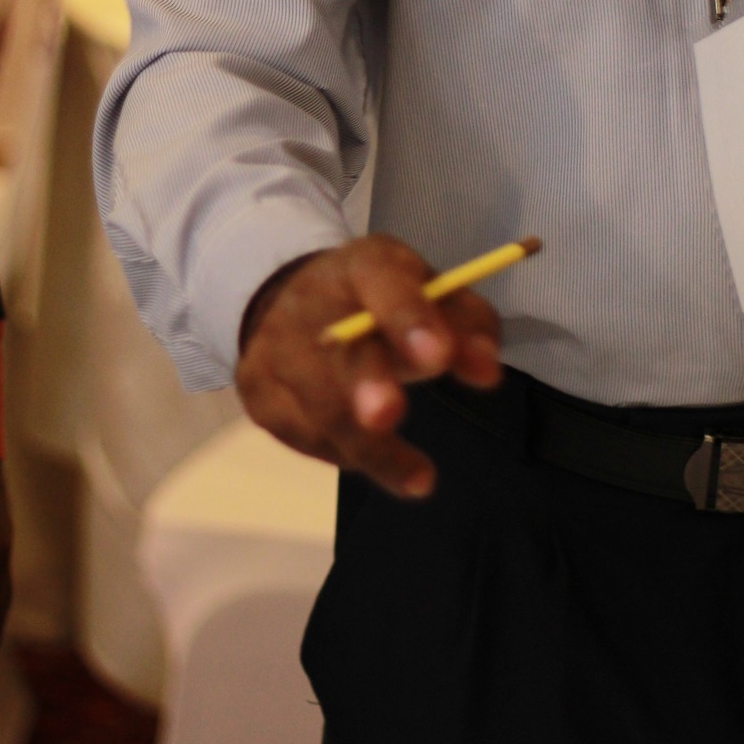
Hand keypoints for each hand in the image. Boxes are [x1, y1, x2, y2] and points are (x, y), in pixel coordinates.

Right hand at [236, 235, 502, 497]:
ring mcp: (274, 347)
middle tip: (388, 415)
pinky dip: (346, 453)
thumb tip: (487, 372)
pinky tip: (371, 453)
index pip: (384, 282)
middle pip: (339, 350)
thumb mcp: (430, 296)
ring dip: (372, 449)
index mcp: (363, 266)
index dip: (409, 318)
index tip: (438, 357)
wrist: (292, 299)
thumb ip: (468, 327)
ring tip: (419, 478)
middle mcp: (310, 301)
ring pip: (320, 408)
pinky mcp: (256, 391)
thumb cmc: (382, 303)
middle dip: (365, 383)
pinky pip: (305, 435)